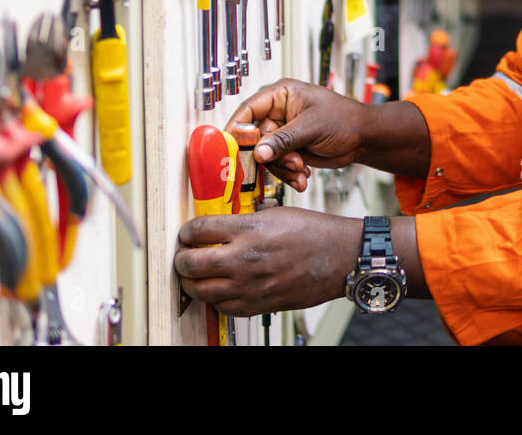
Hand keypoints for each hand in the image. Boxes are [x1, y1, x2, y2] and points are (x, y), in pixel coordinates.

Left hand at [175, 206, 359, 316]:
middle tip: (184, 255)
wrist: (340, 257)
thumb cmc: (314, 232)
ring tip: (196, 274)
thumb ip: (244, 222)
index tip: (187, 233)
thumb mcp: (275, 213)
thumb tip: (220, 228)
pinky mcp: (258, 305)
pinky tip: (220, 288)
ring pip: (200, 290)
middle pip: (190, 264)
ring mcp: (250, 285)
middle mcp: (245, 258)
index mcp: (249, 229)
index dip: (186, 232)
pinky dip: (215, 298)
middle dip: (181, 259)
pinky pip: (222, 307)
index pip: (198, 230)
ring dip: (192, 282)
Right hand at [226, 79, 368, 192]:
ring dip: (282, 168)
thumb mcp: (312, 127)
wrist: (364, 138)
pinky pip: (278, 165)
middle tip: (289, 163)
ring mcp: (283, 133)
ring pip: (266, 155)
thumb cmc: (344, 120)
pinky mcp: (289, 150)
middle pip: (255, 138)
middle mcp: (278, 113)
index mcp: (281, 95)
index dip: (236, 129)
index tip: (229, 149)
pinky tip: (303, 178)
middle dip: (271, 156)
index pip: (248, 110)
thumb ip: (283, 140)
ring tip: (301, 171)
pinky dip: (288, 174)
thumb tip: (258, 152)